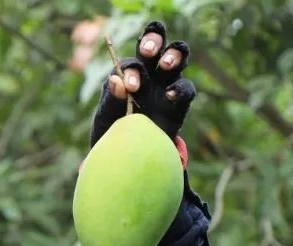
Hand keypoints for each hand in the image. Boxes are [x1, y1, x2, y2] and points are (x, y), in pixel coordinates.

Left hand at [90, 21, 196, 146]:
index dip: (131, 68)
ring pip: (176, 57)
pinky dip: (180, 89)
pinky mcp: (180, 101)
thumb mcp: (106, 119)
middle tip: (147, 51)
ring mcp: (166, 84)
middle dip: (153, 40)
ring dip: (173, 55)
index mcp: (127, 75)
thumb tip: (115, 80)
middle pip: (155, 45)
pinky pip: (186, 89)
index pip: (131, 61)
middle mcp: (149, 74)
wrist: (129, 157)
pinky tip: (170, 95)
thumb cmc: (113, 131)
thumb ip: (110, 100)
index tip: (129, 86)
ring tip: (166, 64)